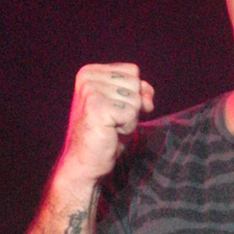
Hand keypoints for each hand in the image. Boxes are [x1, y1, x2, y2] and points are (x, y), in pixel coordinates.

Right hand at [58, 63, 154, 185]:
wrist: (85, 162)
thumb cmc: (106, 134)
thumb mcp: (126, 106)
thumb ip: (139, 92)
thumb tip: (147, 98)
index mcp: (91, 72)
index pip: (133, 71)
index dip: (133, 94)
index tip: (114, 109)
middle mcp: (88, 77)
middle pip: (135, 83)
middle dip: (131, 107)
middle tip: (111, 121)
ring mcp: (90, 91)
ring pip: (135, 99)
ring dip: (129, 119)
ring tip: (110, 127)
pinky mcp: (96, 107)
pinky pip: (131, 114)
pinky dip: (127, 127)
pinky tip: (110, 132)